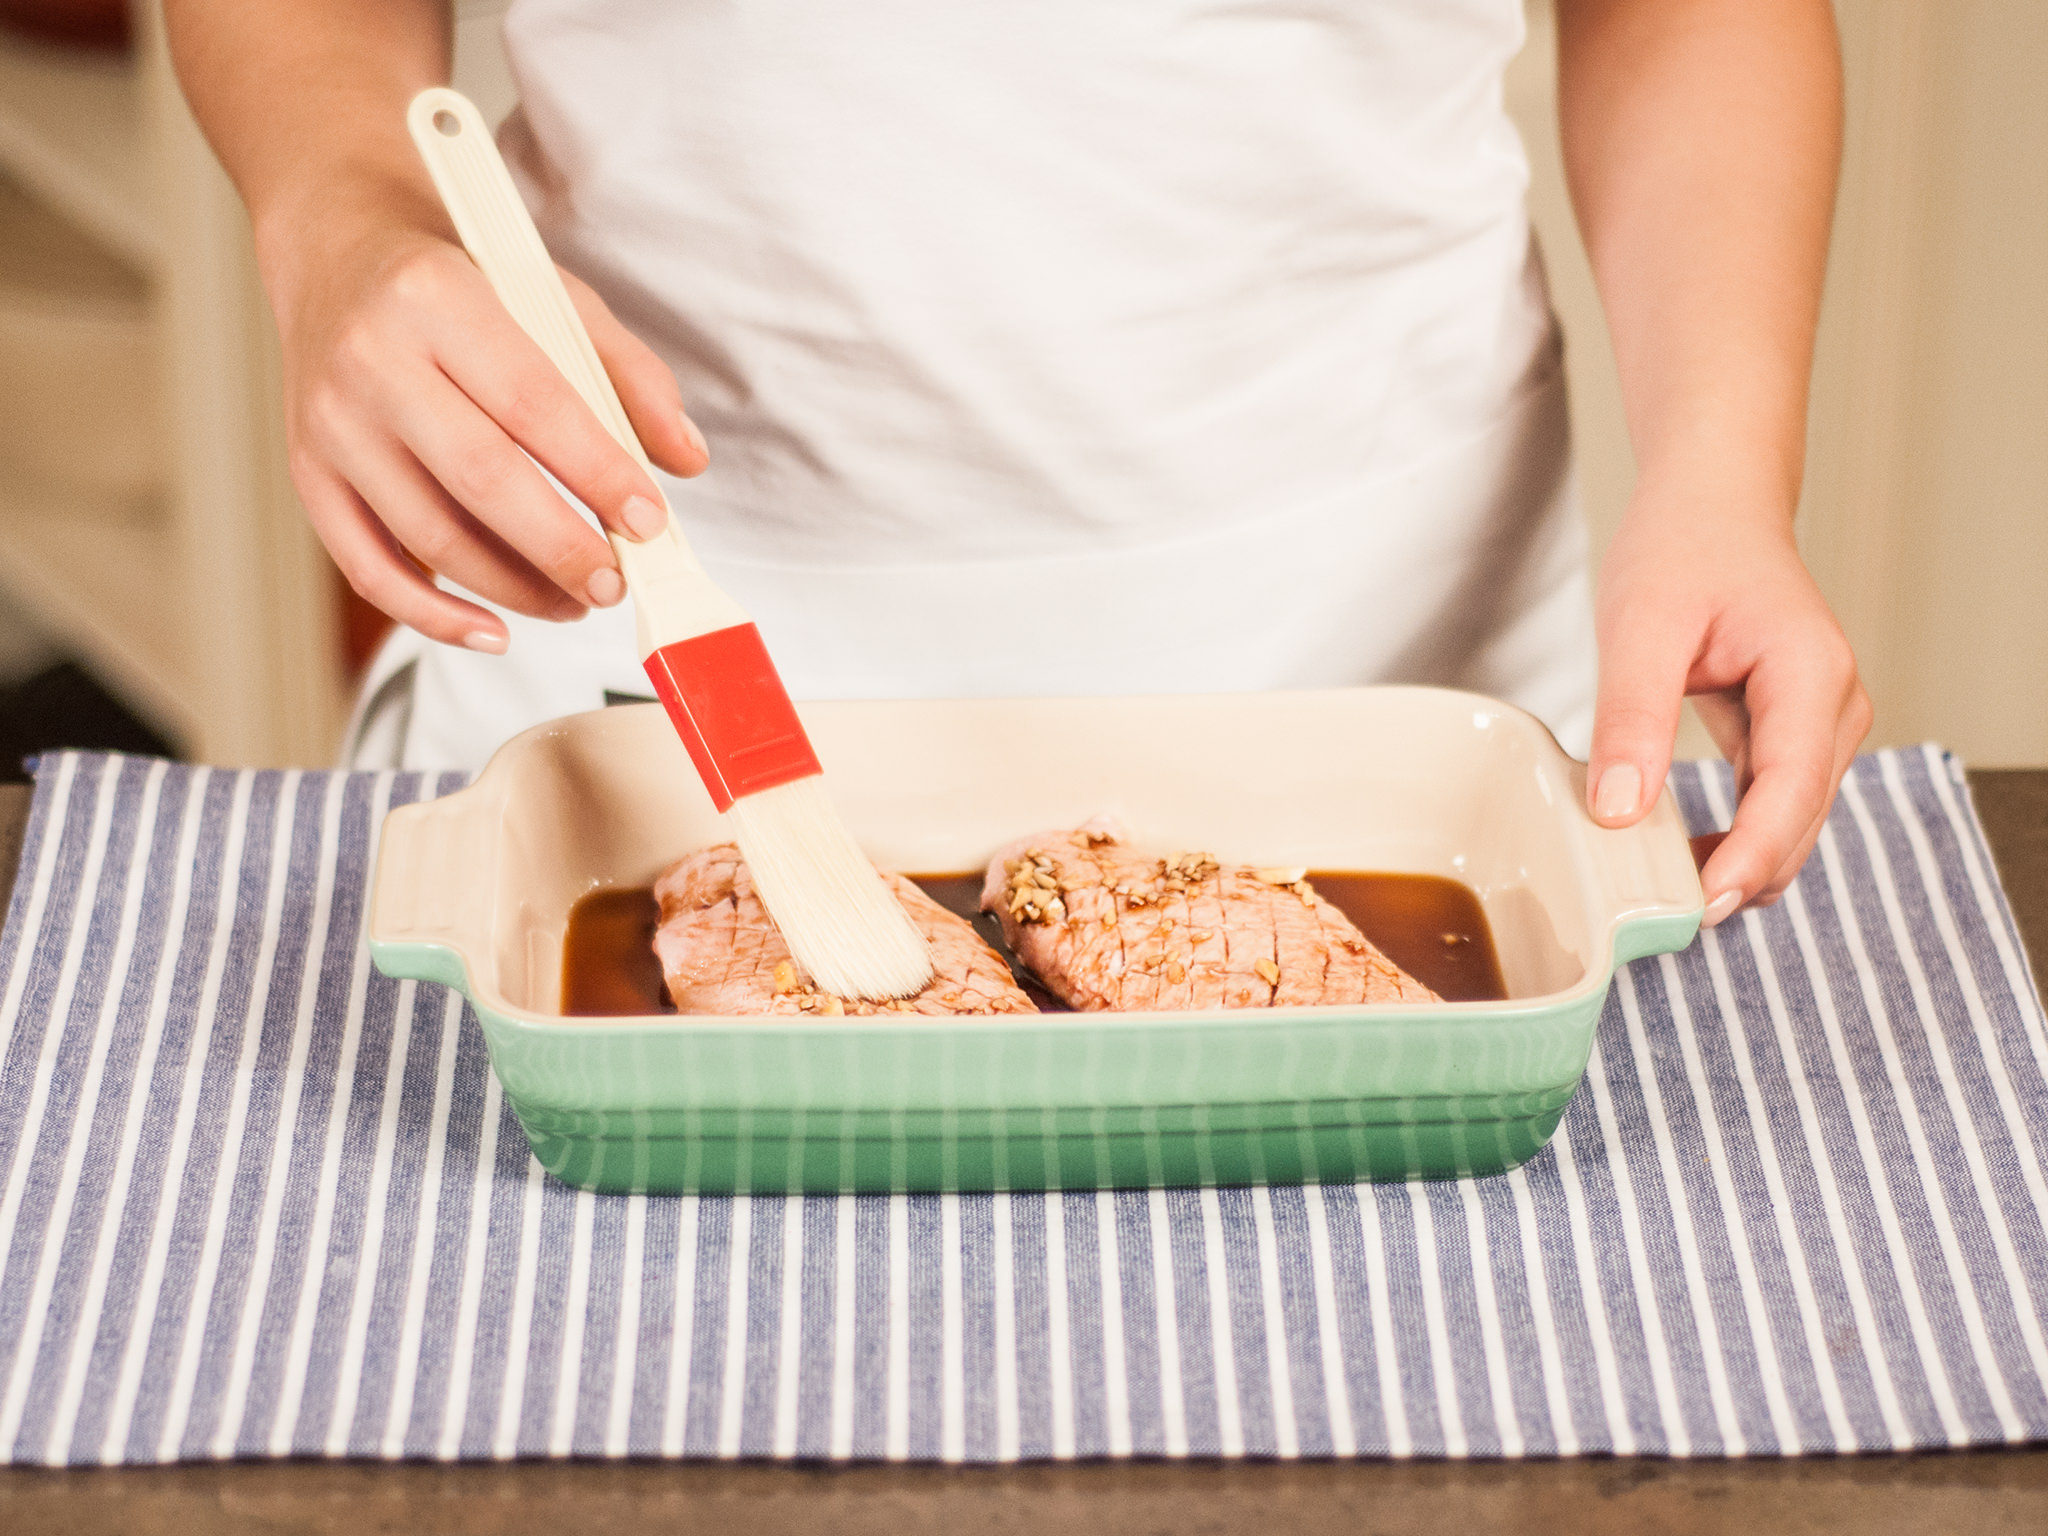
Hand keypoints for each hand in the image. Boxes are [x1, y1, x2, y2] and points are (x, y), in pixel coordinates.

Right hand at [263, 191, 709, 651]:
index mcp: (437, 299)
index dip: (598, 474)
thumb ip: (630, 375)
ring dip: (514, 588)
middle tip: (614, 583)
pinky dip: (434, 615)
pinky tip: (493, 629)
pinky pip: (368, 568)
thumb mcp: (553, 297)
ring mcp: (329, 423)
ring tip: (572, 603)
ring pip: (429, 535)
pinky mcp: (307, 473)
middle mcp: (371, 359)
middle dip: (560, 547)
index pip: (532, 404)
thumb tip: (687, 459)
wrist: (335, 253)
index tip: (649, 523)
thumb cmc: (456, 280)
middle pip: (480, 478)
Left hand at [1585, 480, 1871, 925]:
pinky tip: (1676, 857)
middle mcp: (1832, 708)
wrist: (1710, 505)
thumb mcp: (1641, 624)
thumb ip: (1634, 716)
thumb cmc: (1682, 547)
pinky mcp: (1791, 736)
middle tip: (1657, 919)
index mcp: (1809, 674)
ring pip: (1788, 825)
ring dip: (1735, 865)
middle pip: (1797, 823)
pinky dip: (1730, 839)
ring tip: (1658, 896)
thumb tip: (1619, 811)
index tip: (1702, 905)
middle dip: (1740, 876)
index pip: (1790, 789)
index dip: (1750, 856)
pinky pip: (1769, 807)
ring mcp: (1819, 726)